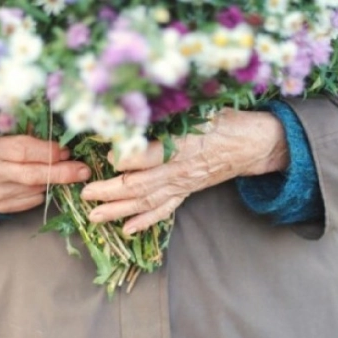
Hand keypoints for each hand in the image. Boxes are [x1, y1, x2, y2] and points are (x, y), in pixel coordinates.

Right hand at [0, 135, 90, 212]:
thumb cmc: (0, 145)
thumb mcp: (10, 132)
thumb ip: (33, 133)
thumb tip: (65, 136)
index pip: (23, 151)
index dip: (48, 151)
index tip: (67, 151)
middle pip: (32, 175)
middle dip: (61, 173)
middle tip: (83, 171)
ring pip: (35, 189)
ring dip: (54, 181)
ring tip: (64, 172)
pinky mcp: (1, 206)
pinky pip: (32, 201)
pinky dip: (43, 192)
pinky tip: (45, 182)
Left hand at [81, 109, 288, 234]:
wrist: (252, 143)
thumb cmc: (225, 120)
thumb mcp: (202, 108)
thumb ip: (171, 112)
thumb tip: (133, 108)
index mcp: (183, 145)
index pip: (149, 156)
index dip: (126, 158)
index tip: (105, 157)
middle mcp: (180, 169)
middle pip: (141, 185)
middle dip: (110, 192)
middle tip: (85, 194)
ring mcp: (183, 184)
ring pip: (147, 201)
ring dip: (119, 211)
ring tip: (95, 216)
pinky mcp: (186, 191)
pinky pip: (164, 209)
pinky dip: (145, 220)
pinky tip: (128, 229)